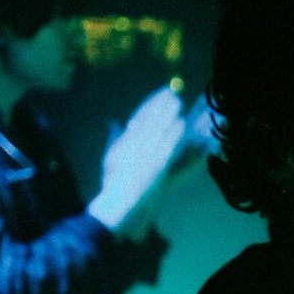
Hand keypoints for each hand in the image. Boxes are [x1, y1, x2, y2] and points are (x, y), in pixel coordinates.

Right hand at [88, 88, 185, 237]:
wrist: (119, 201)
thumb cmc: (114, 182)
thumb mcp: (112, 156)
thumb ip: (115, 137)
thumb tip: (113, 121)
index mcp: (125, 140)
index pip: (140, 115)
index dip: (151, 103)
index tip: (160, 93)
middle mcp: (135, 143)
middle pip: (150, 118)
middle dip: (161, 103)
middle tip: (172, 92)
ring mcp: (146, 153)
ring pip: (159, 129)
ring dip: (168, 114)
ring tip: (178, 103)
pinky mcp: (157, 164)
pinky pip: (167, 145)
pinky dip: (174, 134)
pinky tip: (181, 125)